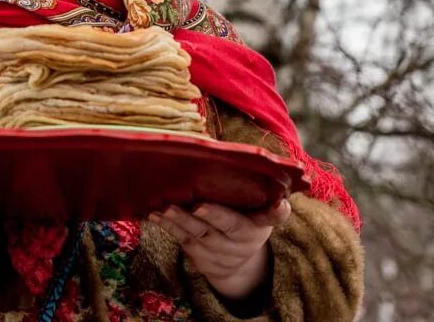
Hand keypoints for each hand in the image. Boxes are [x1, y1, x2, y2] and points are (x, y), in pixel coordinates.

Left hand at [150, 198, 291, 300]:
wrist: (237, 264)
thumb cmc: (244, 220)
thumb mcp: (256, 211)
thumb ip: (258, 194)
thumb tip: (260, 168)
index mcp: (259, 225)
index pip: (270, 218)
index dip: (274, 213)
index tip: (280, 204)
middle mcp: (242, 242)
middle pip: (228, 227)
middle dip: (213, 216)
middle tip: (197, 205)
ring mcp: (220, 252)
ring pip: (200, 235)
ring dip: (181, 221)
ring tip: (165, 208)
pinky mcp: (199, 258)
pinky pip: (183, 240)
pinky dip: (167, 227)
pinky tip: (154, 214)